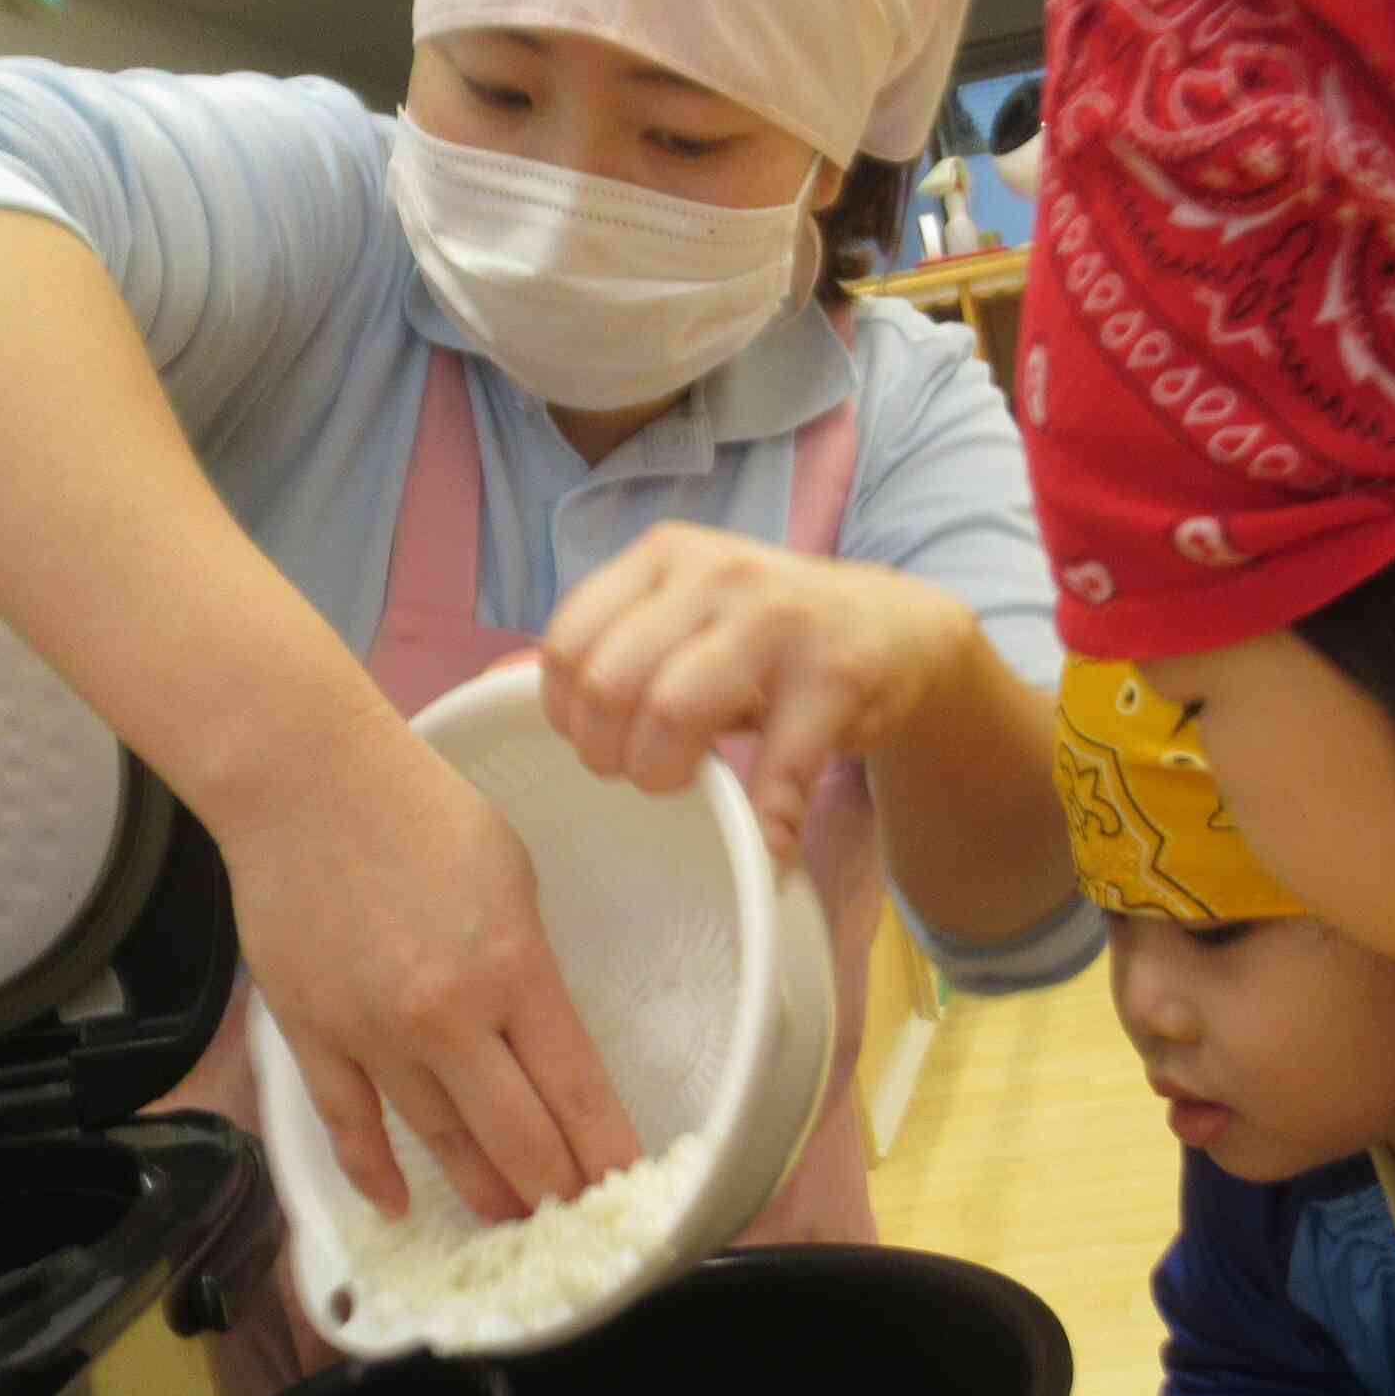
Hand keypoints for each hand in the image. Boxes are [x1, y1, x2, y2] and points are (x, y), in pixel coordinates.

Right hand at [214, 700, 639, 1220]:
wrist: (306, 780)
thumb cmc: (420, 810)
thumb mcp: (515, 877)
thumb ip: (528, 966)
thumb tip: (538, 1031)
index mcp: (515, 972)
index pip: (578, 1092)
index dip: (607, 1154)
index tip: (628, 1189)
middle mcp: (449, 1019)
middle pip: (517, 1137)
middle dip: (553, 1189)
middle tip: (576, 1218)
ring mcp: (374, 1034)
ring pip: (440, 1140)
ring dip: (480, 1188)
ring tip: (509, 1220)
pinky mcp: (312, 1033)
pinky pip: (348, 1124)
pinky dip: (373, 1171)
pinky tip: (399, 1204)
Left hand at [541, 523, 972, 860]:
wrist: (896, 628)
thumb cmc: (766, 635)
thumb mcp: (685, 614)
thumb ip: (609, 644)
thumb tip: (497, 692)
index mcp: (664, 555)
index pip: (569, 640)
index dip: (565, 715)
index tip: (593, 744)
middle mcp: (715, 573)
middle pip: (610, 682)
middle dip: (608, 754)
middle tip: (634, 777)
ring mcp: (778, 618)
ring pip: (673, 712)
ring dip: (664, 776)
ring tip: (681, 790)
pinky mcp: (836, 673)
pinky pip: (776, 766)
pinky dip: (764, 822)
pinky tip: (765, 840)